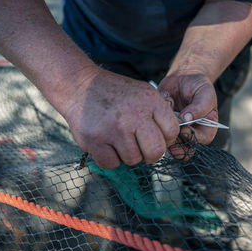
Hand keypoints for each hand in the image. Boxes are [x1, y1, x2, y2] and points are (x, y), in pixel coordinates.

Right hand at [62, 69, 179, 168]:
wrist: (79, 86)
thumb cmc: (114, 93)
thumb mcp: (142, 92)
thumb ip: (158, 112)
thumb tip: (171, 137)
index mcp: (150, 101)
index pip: (172, 132)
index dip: (166, 139)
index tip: (156, 137)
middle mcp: (134, 115)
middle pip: (156, 152)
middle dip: (150, 154)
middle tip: (141, 147)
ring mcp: (114, 129)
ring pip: (133, 160)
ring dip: (127, 154)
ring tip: (118, 139)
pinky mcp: (96, 141)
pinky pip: (112, 164)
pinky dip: (110, 158)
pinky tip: (106, 144)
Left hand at [158, 72, 217, 156]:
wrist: (184, 76)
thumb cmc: (199, 86)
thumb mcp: (205, 93)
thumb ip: (199, 107)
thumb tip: (187, 119)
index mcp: (205, 129)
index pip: (199, 141)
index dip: (190, 138)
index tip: (183, 128)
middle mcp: (190, 132)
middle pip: (182, 147)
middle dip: (174, 138)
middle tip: (170, 124)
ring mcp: (175, 130)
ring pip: (167, 141)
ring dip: (165, 125)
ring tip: (169, 103)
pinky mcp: (162, 124)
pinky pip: (157, 127)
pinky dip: (158, 114)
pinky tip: (165, 99)